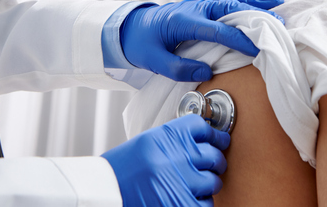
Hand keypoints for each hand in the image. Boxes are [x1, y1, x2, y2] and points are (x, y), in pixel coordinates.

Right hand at [101, 114, 229, 206]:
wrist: (106, 191)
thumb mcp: (148, 143)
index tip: (219, 140)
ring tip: (192, 185)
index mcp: (167, 136)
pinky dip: (200, 203)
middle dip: (215, 162)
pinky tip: (187, 198)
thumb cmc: (124, 168)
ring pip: (213, 182)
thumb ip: (175, 141)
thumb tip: (204, 142)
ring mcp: (182, 182)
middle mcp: (177, 156)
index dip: (215, 135)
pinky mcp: (183, 204)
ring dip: (206, 185)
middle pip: (213, 155)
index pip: (203, 128)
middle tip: (211, 166)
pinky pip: (206, 204)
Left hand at [121, 0, 283, 81]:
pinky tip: (261, 2)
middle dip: (254, 15)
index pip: (217, 30)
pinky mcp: (201, 7)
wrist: (130, 27)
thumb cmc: (141, 43)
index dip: (239, 39)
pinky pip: (226, 0)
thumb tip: (206, 72)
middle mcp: (194, 9)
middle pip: (229, 8)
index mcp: (183, 22)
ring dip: (254, 2)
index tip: (257, 48)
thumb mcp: (154, 61)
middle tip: (278, 23)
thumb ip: (179, 68)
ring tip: (277, 5)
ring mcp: (198, 5)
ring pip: (230, 0)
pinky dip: (245, 0)